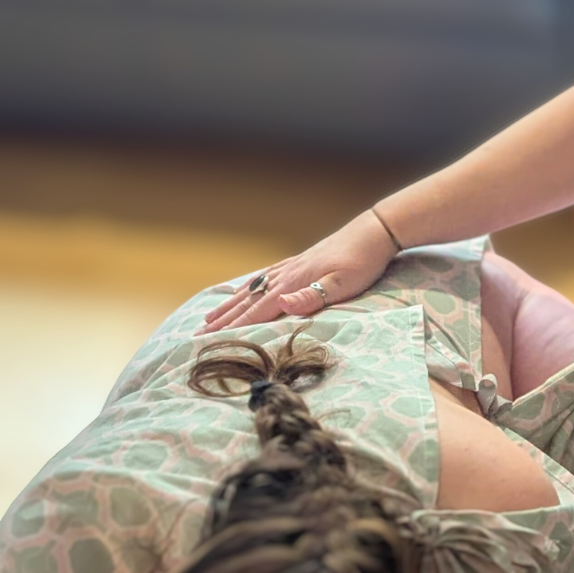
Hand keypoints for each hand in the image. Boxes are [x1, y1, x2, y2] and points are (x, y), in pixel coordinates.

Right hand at [198, 210, 398, 332]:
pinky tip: (242, 290)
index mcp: (295, 283)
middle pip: (249, 300)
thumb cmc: (362, 262)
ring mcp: (291, 266)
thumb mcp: (343, 283)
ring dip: (230, 304)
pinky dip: (248, 286)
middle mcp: (287, 274)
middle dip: (224, 319)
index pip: (258, 310)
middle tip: (199, 335)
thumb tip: (281, 304)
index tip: (212, 340)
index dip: (235, 326)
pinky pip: (264, 276)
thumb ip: (312, 295)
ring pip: (252, 288)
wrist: (374, 232)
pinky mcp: (298, 262)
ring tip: (209, 317)